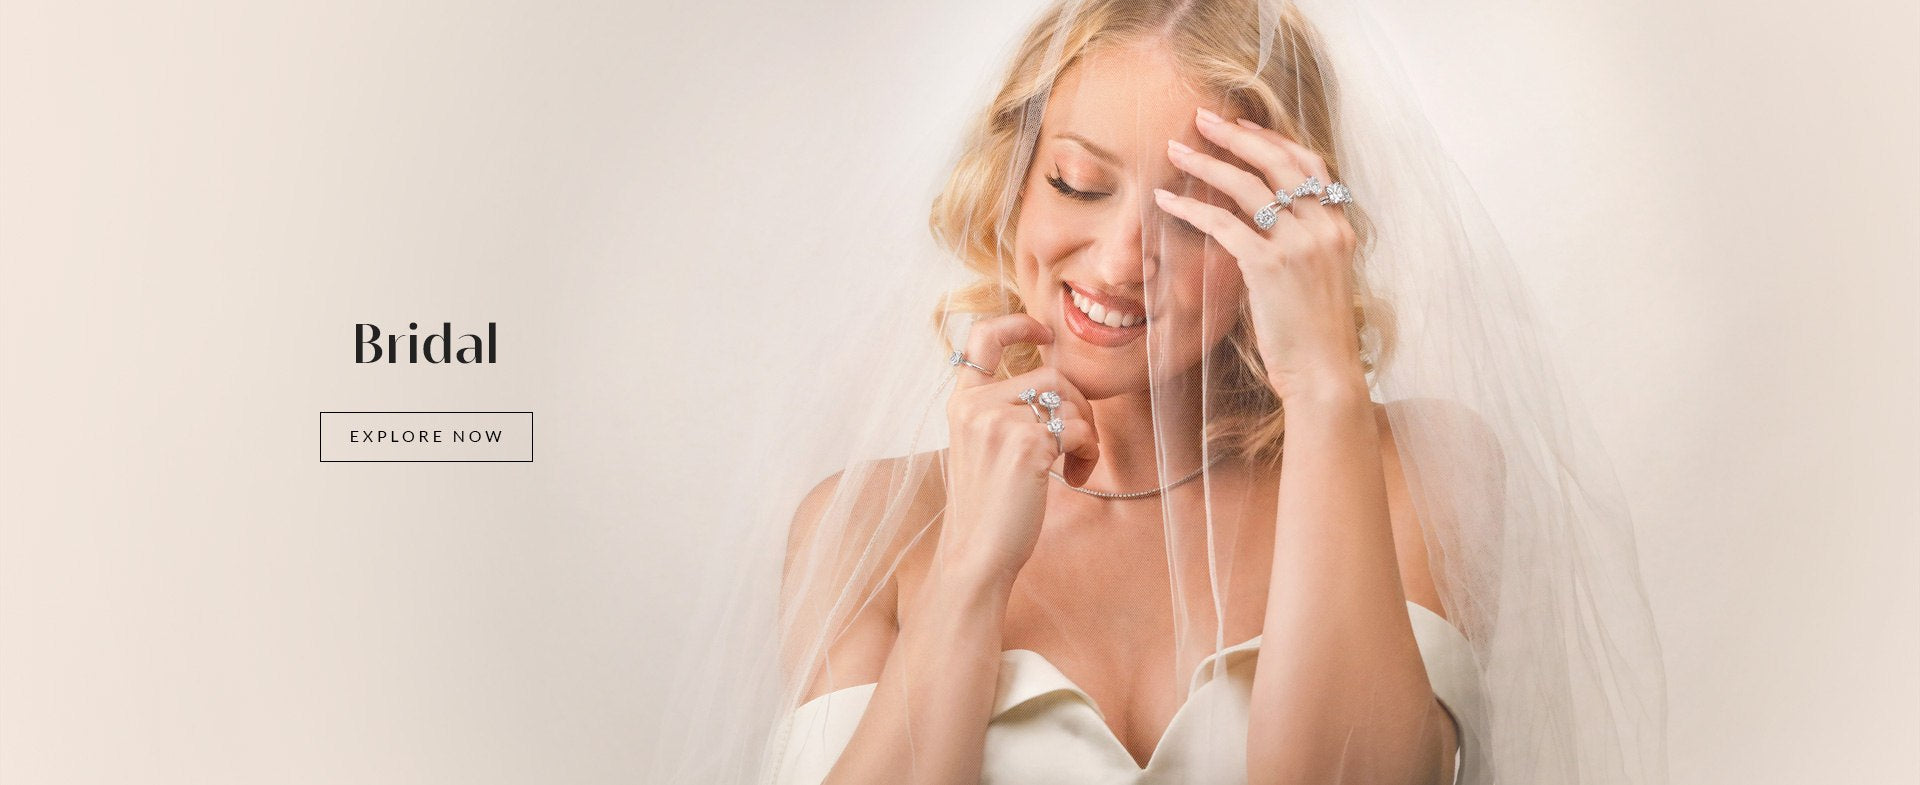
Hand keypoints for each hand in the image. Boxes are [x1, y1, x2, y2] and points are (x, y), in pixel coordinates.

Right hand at [941, 314, 1100, 585]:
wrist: (977, 555)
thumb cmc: (989, 509)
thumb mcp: (982, 449)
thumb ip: (1003, 413)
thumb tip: (1057, 388)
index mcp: (961, 403)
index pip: (981, 337)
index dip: (1016, 324)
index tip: (1043, 333)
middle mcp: (975, 405)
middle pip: (1051, 374)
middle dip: (1078, 405)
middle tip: (1077, 444)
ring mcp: (999, 421)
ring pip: (1070, 400)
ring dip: (1087, 432)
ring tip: (1074, 465)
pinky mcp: (1027, 444)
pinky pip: (1080, 430)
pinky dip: (1088, 454)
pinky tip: (1073, 479)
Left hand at [1152, 107, 1366, 401]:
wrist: (1325, 376)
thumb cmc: (1315, 337)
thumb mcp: (1318, 282)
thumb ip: (1298, 249)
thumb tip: (1261, 232)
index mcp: (1339, 228)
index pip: (1310, 164)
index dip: (1275, 140)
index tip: (1245, 127)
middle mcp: (1324, 228)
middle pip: (1278, 162)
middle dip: (1238, 135)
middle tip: (1204, 118)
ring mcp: (1300, 245)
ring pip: (1248, 185)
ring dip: (1208, 162)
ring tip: (1176, 149)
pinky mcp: (1270, 267)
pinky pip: (1224, 224)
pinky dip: (1192, 207)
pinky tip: (1166, 201)